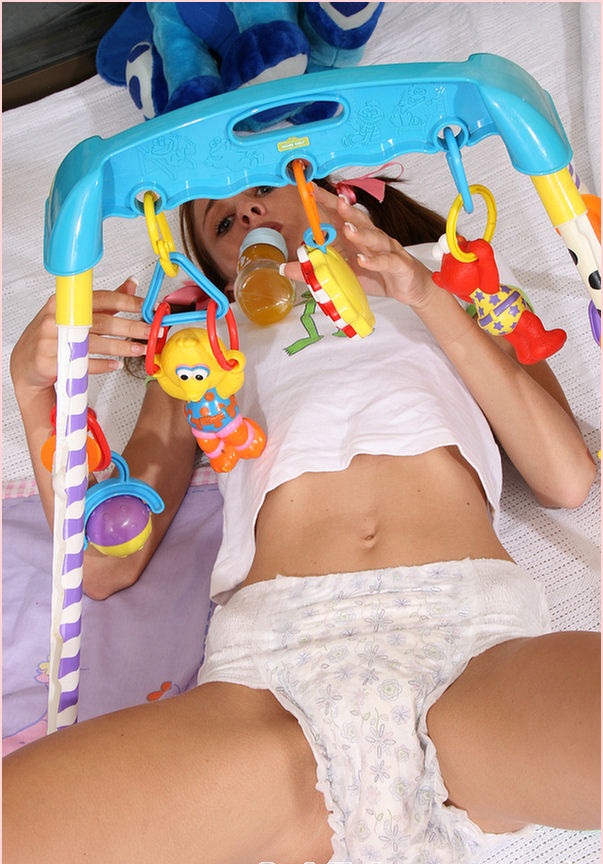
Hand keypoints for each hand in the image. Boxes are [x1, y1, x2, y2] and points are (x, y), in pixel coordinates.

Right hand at [10, 277, 150, 394]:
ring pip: (94, 344)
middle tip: (150, 331)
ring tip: (139, 350)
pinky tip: (116, 364)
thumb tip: (131, 284)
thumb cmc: (54, 335)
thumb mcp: (75, 314)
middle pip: (100, 322)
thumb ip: (104, 301)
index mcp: (64, 302)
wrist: (27, 362)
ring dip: (120, 347)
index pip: (100, 298)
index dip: (126, 302)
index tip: (146, 307)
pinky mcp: (50, 362)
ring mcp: (51, 341)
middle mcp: (56, 319)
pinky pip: (82, 364)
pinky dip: (102, 365)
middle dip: (130, 327)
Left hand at [284, 187, 434, 304]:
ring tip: (347, 228)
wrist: (412, 288)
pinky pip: (386, 261)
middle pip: (358, 219)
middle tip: (332, 199)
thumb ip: (315, 269)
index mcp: (357, 237)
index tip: (310, 190)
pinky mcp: (398, 266)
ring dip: (360, 232)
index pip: (340, 215)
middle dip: (344, 209)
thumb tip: (285, 268)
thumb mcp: (343, 275)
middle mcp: (372, 238)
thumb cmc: (379, 275)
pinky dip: (374, 261)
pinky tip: (363, 260)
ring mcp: (387, 250)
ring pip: (374, 238)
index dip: (326, 202)